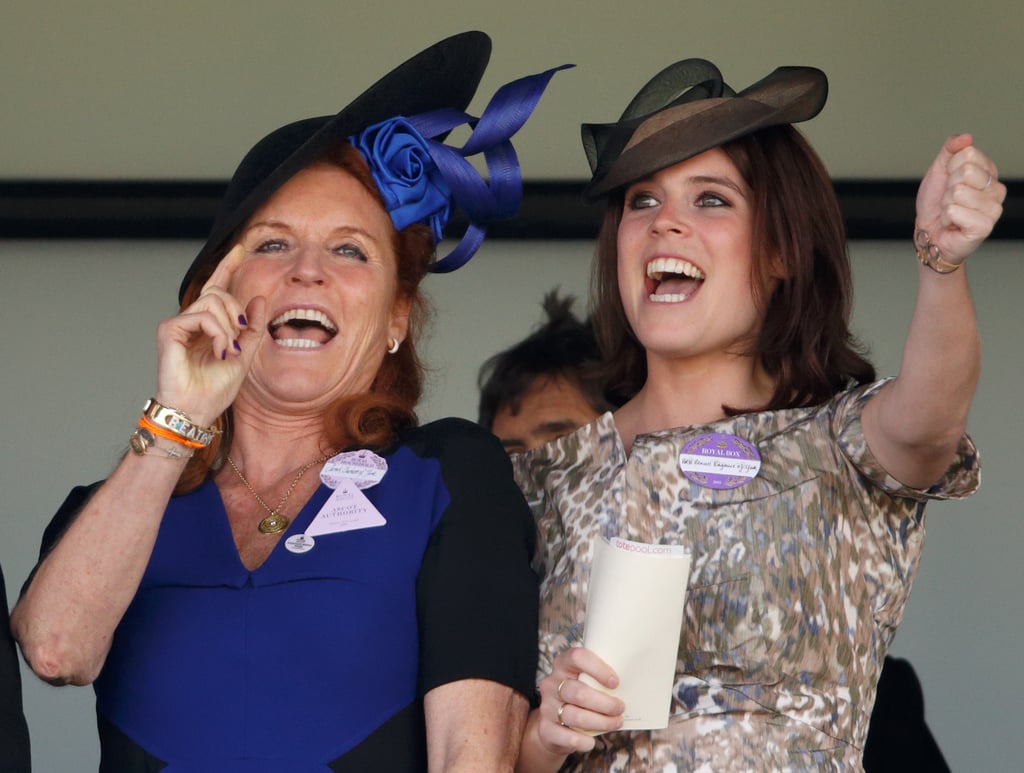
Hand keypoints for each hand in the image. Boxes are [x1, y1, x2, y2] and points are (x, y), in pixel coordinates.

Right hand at [155, 245, 266, 423]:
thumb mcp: (244, 355)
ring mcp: (177, 324)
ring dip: (229, 326)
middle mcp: (191, 321)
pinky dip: (218, 332)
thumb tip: (258, 299)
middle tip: (239, 339)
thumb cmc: (214, 390)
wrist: (197, 411)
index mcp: (208, 325)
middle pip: (218, 292)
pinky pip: (202, 315)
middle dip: (237, 312)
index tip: (241, 249)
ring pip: (212, 301)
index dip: (228, 267)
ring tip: (228, 350)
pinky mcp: (169, 329)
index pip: (216, 289)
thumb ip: (251, 328)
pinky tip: (220, 351)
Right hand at [535, 646, 624, 756]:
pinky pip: (569, 737)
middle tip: (621, 708)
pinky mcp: (546, 729)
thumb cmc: (578, 700)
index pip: (577, 657)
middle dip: (606, 704)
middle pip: (579, 692)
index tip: (615, 682)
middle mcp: (551, 684)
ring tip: (616, 723)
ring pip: (576, 716)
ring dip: (601, 722)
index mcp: (562, 665)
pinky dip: (585, 741)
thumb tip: (632, 684)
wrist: (553, 727)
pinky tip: (592, 741)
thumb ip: (599, 679)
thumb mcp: (585, 683)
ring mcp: (546, 707)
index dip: (598, 669)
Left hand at [914, 134, 1005, 268]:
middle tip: (949, 200)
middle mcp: (996, 189)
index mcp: (988, 172)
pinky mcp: (984, 226)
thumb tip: (965, 137)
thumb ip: (950, 150)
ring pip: (958, 192)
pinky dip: (946, 218)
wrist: (929, 234)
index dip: (950, 168)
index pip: (969, 153)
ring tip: (951, 212)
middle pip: (967, 171)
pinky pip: (954, 210)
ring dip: (946, 204)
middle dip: (948, 187)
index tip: (949, 182)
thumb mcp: (938, 171)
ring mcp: (993, 208)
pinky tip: (953, 224)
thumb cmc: (935, 205)